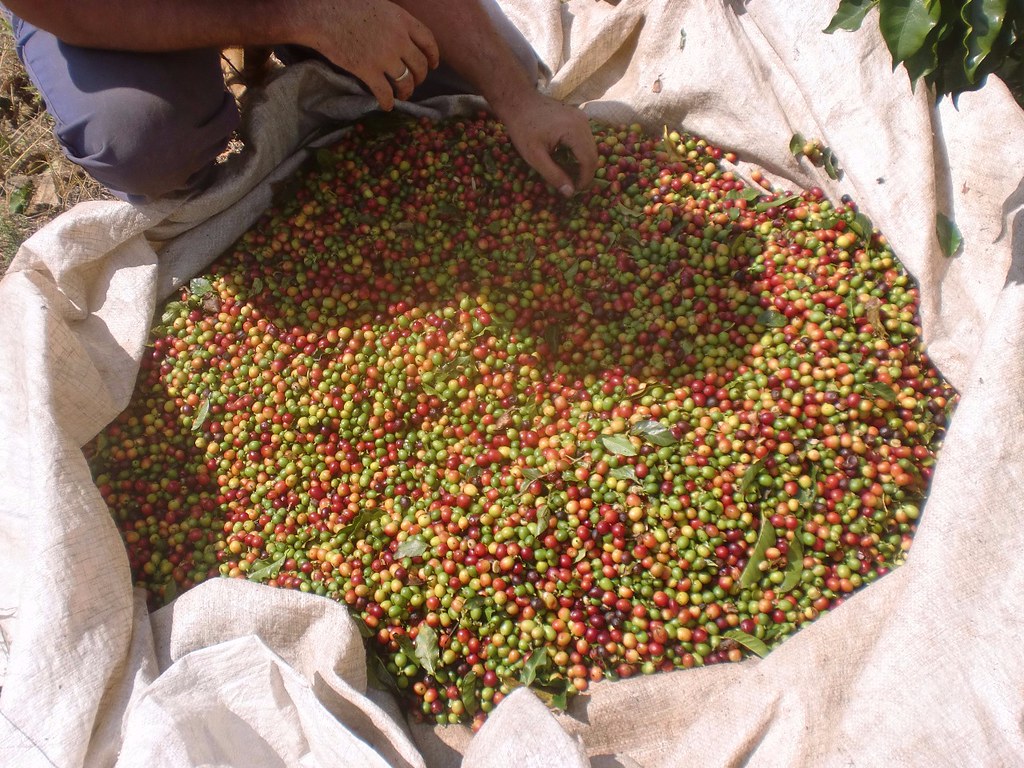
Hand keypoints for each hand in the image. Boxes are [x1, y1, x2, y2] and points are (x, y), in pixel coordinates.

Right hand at [300, 0, 439, 109]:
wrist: (320, 13)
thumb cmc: (344, 4)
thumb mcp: (378, 5)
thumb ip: (393, 18)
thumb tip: (398, 30)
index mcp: (402, 20)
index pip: (428, 41)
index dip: (433, 56)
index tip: (433, 65)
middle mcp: (398, 39)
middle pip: (420, 65)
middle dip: (420, 77)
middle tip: (415, 82)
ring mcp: (384, 56)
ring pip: (406, 82)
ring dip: (406, 92)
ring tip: (402, 95)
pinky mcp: (368, 71)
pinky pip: (385, 92)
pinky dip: (388, 102)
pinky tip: (387, 106)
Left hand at [496, 91, 597, 196]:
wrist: (518, 101)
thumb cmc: (523, 128)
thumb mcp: (534, 156)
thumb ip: (553, 175)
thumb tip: (570, 193)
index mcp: (574, 131)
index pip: (589, 161)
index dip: (584, 179)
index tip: (574, 192)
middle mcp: (583, 122)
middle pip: (593, 154)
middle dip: (585, 173)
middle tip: (572, 187)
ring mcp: (581, 118)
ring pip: (590, 147)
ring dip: (582, 163)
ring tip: (569, 175)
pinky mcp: (577, 117)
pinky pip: (584, 139)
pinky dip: (579, 152)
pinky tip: (567, 160)